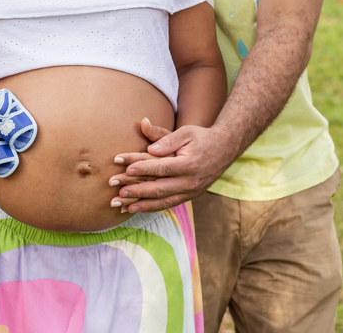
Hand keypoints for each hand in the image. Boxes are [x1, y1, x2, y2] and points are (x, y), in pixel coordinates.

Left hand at [112, 119, 236, 212]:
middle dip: (136, 191)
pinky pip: (169, 204)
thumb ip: (166, 138)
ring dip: (142, 205)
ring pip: (163, 201)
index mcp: (188, 164)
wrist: (225, 149)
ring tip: (123, 207)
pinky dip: (152, 208)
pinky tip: (138, 209)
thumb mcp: (186, 132)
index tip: (125, 167)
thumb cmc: (201, 137)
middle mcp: (190, 181)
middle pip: (159, 188)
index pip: (161, 167)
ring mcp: (190, 191)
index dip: (142, 168)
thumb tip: (149, 148)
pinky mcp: (190, 196)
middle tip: (117, 192)